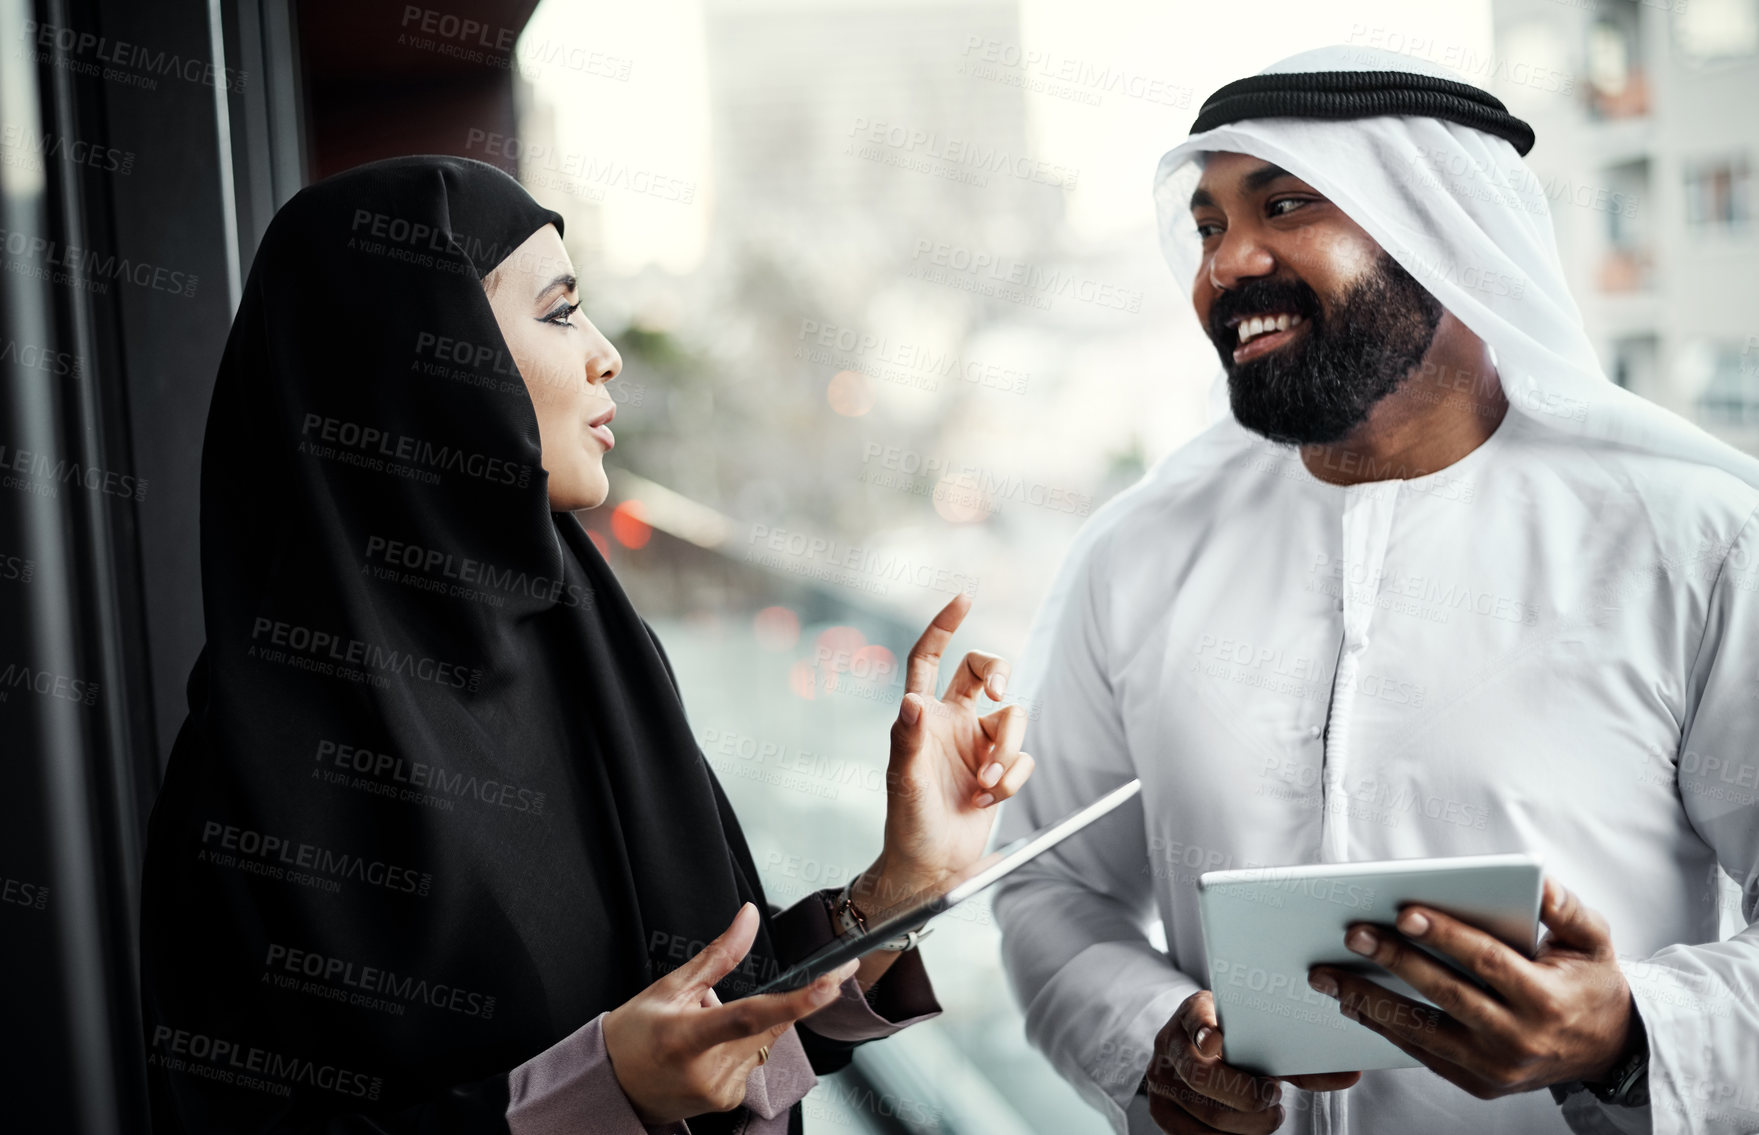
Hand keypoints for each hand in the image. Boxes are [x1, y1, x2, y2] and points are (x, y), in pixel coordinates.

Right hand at [602, 903, 858, 1123]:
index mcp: (685, 1036)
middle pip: (766, 1026)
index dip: (794, 1002)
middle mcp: (707, 1070)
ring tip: (702, 1030)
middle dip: (767, 1003)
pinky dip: (740, 1047)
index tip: (829, 985)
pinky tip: (708, 1050)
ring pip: (762, 1042)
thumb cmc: (634, 1035)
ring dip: (748, 1026)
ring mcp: (719, 1091)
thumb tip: (749, 917)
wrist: (613, 1086)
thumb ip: (719, 955)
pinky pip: (753, 1060)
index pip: (749, 1016)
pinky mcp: (728, 1101)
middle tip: (721, 999)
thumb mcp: (670, 987)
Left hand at [862, 594, 1034, 909]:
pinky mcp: (1000, 770)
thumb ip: (908, 740)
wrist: (931, 867)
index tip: (963, 598)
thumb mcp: (904, 782)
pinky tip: (987, 798)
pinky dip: (1011, 778)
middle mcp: (952, 722)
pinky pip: (1022, 758)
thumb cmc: (907, 823)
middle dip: (1001, 672)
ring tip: (986, 783)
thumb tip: (911, 701)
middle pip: (985, 672)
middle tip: (1001, 693)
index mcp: (923, 716)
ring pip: (1014, 717)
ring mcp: (978, 745)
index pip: (929, 658)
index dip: (943, 627)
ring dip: (1008, 749)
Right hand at [1147, 990, 1360, 1132]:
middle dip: (1245, 1096)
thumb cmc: (1239, 1043)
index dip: (1203, 1029)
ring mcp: (1161, 1077)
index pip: (1194, 1017)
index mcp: (1193, 1012)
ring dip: (1246, 1123)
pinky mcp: (1161, 1109)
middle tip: (1274, 1097)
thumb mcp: (1260, 1039)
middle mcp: (1169, 1042)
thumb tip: (1351, 1075)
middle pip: (1202, 1077)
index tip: (1218, 1041)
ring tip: (1269, 1115)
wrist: (1198, 1051)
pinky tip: (1249, 1130)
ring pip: (1204, 1113)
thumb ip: (1298, 1057)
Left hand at [1307, 876, 1638, 1098]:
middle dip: (1394, 962)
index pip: (1487, 962)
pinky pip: (1422, 1054)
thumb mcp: (1593, 941)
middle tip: (1352, 935)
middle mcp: (1519, 1039)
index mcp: (1547, 999)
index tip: (1404, 913)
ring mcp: (1495, 1068)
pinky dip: (1383, 1028)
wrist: (1607, 1051)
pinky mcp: (1478, 1084)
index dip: (1445, 936)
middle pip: (1445, 996)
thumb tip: (1533, 877)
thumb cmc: (1590, 984)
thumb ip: (1563, 907)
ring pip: (1422, 1032)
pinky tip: (1352, 1004)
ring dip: (1369, 1002)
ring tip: (1328, 976)